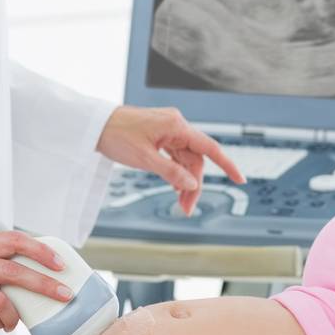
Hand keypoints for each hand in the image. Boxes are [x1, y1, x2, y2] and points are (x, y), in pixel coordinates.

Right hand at [0, 233, 71, 334]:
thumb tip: (43, 268)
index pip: (13, 239)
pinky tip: (0, 325)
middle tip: (63, 294)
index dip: (40, 250)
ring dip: (15, 315)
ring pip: (1, 300)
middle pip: (12, 271)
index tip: (60, 264)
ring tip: (16, 321)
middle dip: (43, 284)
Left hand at [96, 105, 245, 214]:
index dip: (226, 165)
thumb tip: (192, 184)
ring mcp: (167, 130)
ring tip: (181, 204)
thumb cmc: (116, 135)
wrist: (94, 125)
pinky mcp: (159, 135)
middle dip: (194, 184)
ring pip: (185, 159)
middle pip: (195, 159)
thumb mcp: (144, 158)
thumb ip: (171, 171)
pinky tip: (174, 187)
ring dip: (185, 181)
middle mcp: (175, 125)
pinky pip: (174, 156)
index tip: (240, 179)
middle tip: (187, 208)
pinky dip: (175, 172)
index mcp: (176, 125)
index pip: (209, 147)